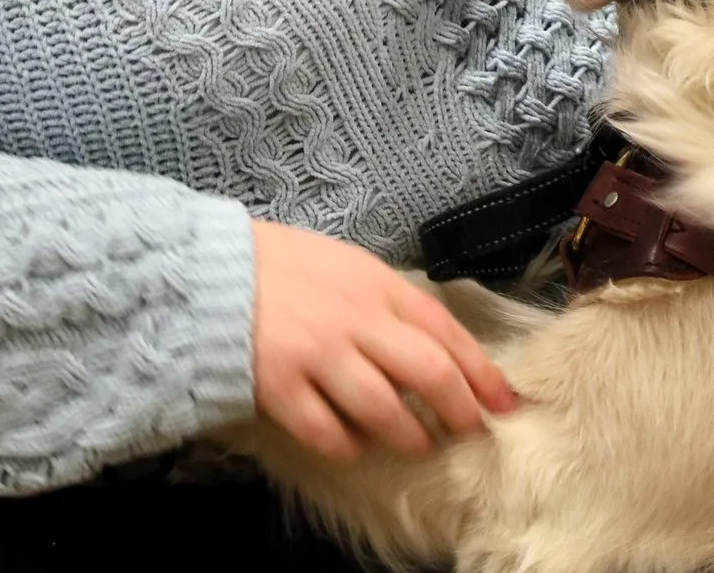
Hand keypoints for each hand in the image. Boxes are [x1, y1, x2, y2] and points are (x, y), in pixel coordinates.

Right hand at [250, 219, 517, 461]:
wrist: (210, 273)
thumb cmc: (282, 266)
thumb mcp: (348, 265)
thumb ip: (387, 301)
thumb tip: (431, 342)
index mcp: (379, 285)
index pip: (446, 330)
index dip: (480, 371)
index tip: (503, 400)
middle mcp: (357, 320)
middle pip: (427, 371)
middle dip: (457, 408)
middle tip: (469, 430)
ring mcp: (319, 354)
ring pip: (383, 407)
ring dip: (408, 434)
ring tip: (418, 444)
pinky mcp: (280, 386)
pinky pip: (327, 430)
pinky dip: (347, 444)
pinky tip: (354, 446)